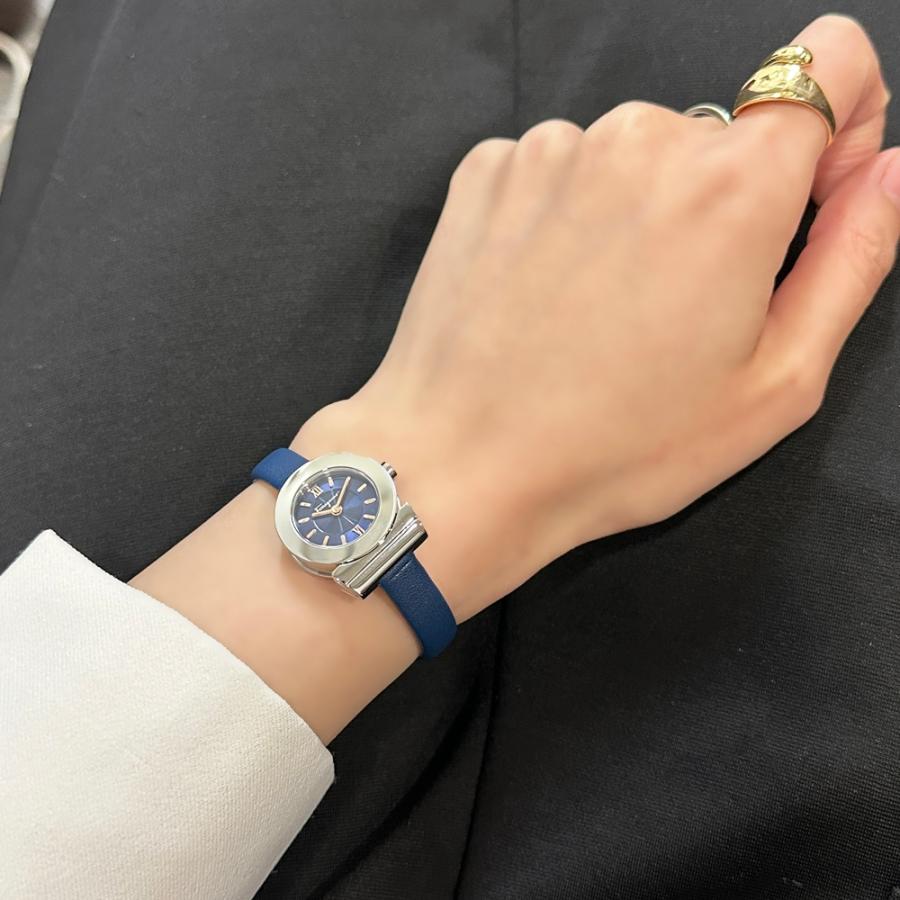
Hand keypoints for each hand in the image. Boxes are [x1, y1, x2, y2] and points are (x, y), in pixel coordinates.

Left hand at [296, 15, 898, 621]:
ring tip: (600, 312)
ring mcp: (553, 148)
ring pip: (636, 153)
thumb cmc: (619, 447)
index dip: (839, 122)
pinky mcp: (488, 170)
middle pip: (722, 133)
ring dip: (638, 212)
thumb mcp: (775, 383)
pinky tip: (547, 293)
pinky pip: (561, 167)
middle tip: (675, 308)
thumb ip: (853, 260)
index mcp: (733, 186)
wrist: (462, 466)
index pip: (828, 64)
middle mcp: (642, 137)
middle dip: (722, 203)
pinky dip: (569, 214)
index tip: (809, 195)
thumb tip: (887, 172)